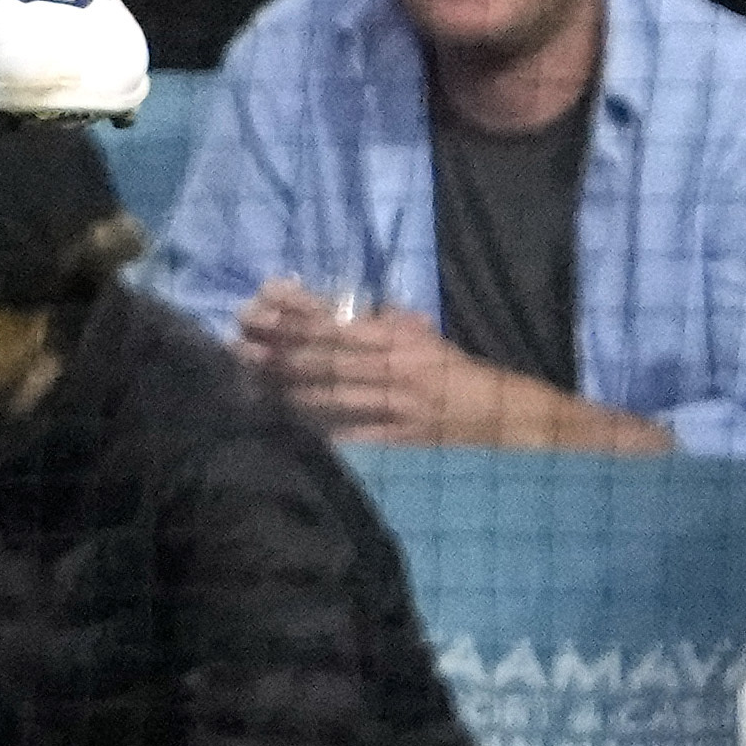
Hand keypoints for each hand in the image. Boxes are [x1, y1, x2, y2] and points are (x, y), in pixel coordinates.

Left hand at [232, 282, 473, 439]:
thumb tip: (336, 307)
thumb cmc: (453, 369)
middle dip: (284, 354)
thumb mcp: (421, 334)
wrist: (499, 411)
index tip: (262, 309)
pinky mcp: (404, 437)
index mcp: (397, 337)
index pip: (337, 325)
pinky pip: (361, 435)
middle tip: (245, 349)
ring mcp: (399, 404)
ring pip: (338, 396)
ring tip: (260, 386)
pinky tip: (301, 431)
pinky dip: (332, 433)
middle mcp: (395, 366)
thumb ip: (383, 320)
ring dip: (296, 391)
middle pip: (329, 359)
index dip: (297, 317)